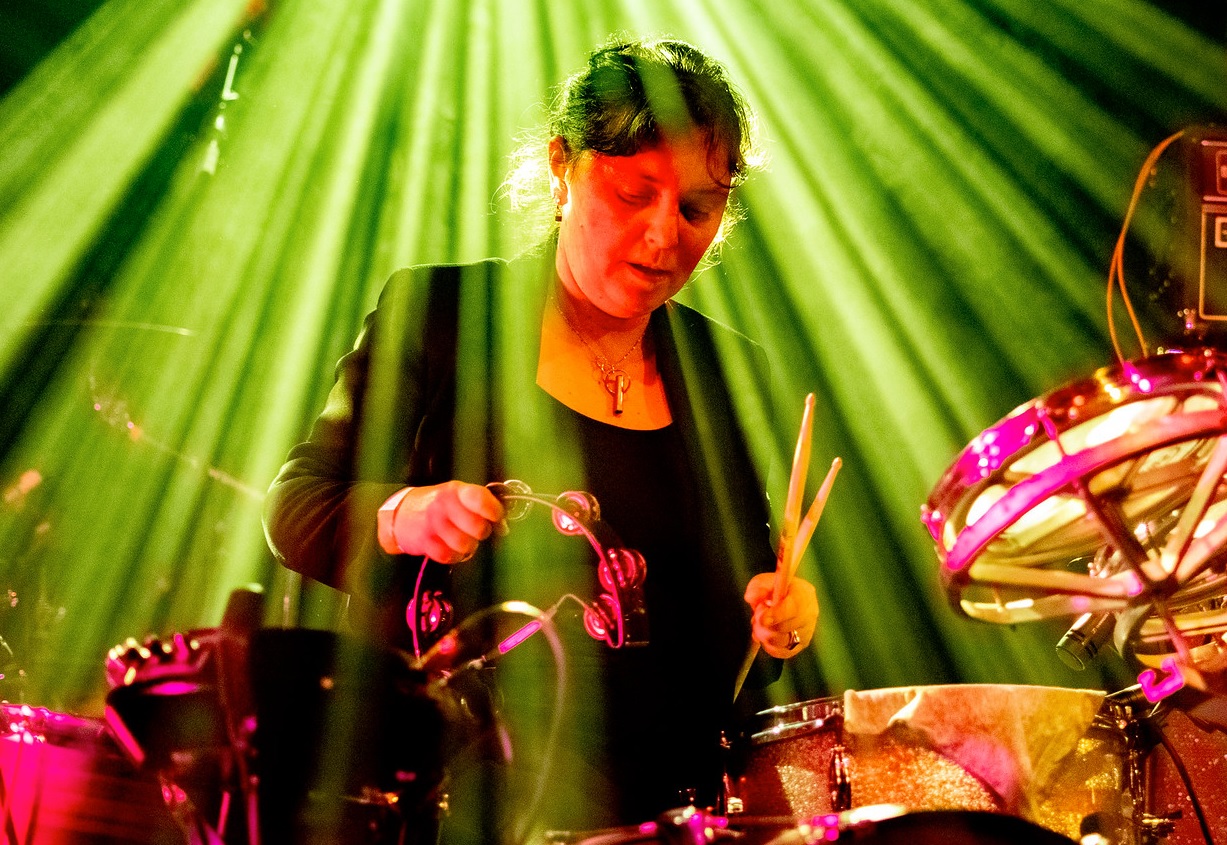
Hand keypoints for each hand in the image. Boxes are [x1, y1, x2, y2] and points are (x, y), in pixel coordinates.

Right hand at [390, 481, 505, 563]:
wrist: (401, 514)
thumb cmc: (439, 505)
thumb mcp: (458, 497)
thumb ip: (482, 507)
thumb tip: (503, 527)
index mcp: (457, 491)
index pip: (481, 499)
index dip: (495, 512)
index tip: (497, 518)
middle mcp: (444, 505)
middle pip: (478, 528)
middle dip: (482, 533)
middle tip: (476, 530)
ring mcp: (433, 524)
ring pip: (466, 546)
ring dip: (468, 546)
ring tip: (461, 539)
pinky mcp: (425, 542)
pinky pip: (450, 557)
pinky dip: (453, 556)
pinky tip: (449, 546)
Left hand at [744, 572, 817, 658]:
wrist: (783, 598)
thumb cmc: (773, 588)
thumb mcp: (763, 582)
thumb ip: (756, 588)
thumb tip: (751, 598)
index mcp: (804, 593)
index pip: (794, 608)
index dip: (776, 615)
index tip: (762, 619)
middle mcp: (810, 613)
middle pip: (785, 628)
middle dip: (764, 625)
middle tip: (758, 616)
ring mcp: (807, 630)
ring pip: (782, 642)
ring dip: (764, 635)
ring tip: (760, 624)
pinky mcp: (801, 644)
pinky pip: (782, 652)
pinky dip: (769, 646)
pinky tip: (765, 634)